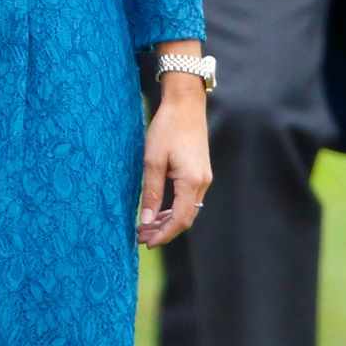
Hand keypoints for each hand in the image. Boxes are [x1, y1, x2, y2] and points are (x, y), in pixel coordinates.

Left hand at [138, 76, 211, 247]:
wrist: (185, 103)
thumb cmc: (167, 128)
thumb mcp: (153, 161)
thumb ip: (151, 192)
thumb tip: (146, 220)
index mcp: (191, 182)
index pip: (179, 220)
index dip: (163, 234)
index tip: (146, 242)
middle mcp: (202, 183)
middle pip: (185, 218)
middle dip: (164, 230)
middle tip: (141, 236)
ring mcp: (204, 177)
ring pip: (188, 209)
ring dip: (168, 220)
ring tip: (146, 226)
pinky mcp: (200, 171)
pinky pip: (189, 198)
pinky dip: (174, 207)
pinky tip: (159, 210)